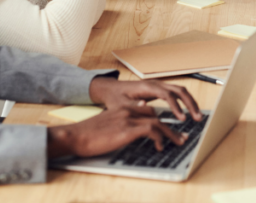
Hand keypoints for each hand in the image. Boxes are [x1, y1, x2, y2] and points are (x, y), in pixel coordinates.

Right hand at [47, 104, 186, 158]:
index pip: (147, 110)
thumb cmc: (87, 134)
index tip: (168, 129)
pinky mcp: (127, 129)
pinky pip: (151, 130)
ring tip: (179, 141)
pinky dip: (159, 138)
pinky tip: (160, 146)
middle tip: (180, 136)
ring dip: (171, 133)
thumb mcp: (107, 125)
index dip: (159, 119)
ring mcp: (128, 118)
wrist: (74, 136)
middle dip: (170, 126)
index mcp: (122, 108)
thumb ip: (120, 124)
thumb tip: (130, 132)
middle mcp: (127, 110)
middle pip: (155, 115)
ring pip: (158, 122)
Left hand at [88, 76, 201, 120]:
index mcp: (147, 87)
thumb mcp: (120, 106)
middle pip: (179, 90)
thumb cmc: (115, 98)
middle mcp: (156, 84)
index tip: (182, 119)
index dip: (176, 106)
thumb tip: (146, 107)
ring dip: (190, 102)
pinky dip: (185, 102)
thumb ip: (133, 107)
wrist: (111, 90)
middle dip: (191, 103)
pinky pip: (176, 94)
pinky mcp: (159, 90)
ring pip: (180, 91)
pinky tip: (188, 112)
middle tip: (198, 117)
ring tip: (198, 116)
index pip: (167, 95)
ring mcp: (159, 86)